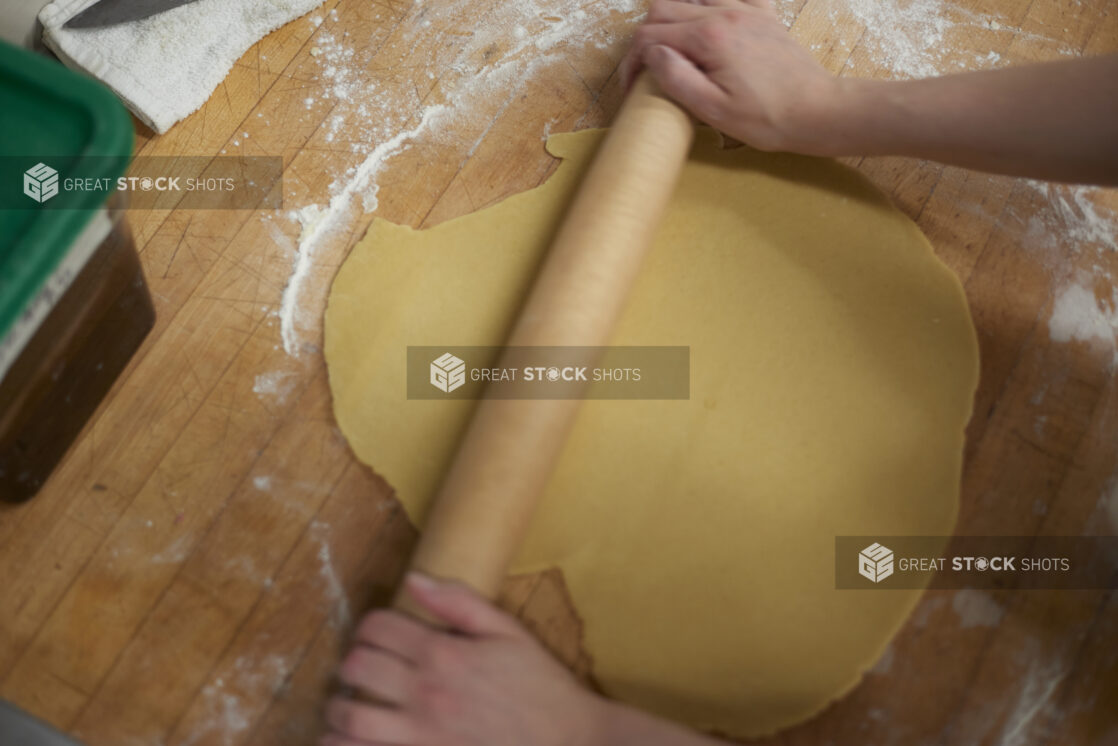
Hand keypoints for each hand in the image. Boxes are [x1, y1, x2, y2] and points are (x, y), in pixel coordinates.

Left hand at [323, 573, 608, 745]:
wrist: (566, 741)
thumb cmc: (540, 686)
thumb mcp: (508, 632)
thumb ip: (459, 603)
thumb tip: (415, 579)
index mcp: (443, 654)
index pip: (378, 628)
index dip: (371, 626)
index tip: (379, 634)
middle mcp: (425, 693)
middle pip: (357, 668)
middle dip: (353, 663)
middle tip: (362, 669)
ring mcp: (420, 735)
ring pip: (350, 718)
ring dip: (340, 709)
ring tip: (348, 707)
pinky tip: (344, 741)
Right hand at [622, 0, 844, 153]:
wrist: (818, 111)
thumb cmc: (768, 118)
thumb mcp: (713, 110)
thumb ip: (677, 78)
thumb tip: (652, 54)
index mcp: (709, 37)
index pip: (650, 36)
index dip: (632, 62)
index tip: (632, 88)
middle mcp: (725, 13)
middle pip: (664, 7)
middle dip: (646, 37)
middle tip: (646, 69)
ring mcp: (746, 10)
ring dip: (672, 15)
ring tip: (670, 46)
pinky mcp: (763, 15)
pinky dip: (708, 1)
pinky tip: (706, 20)